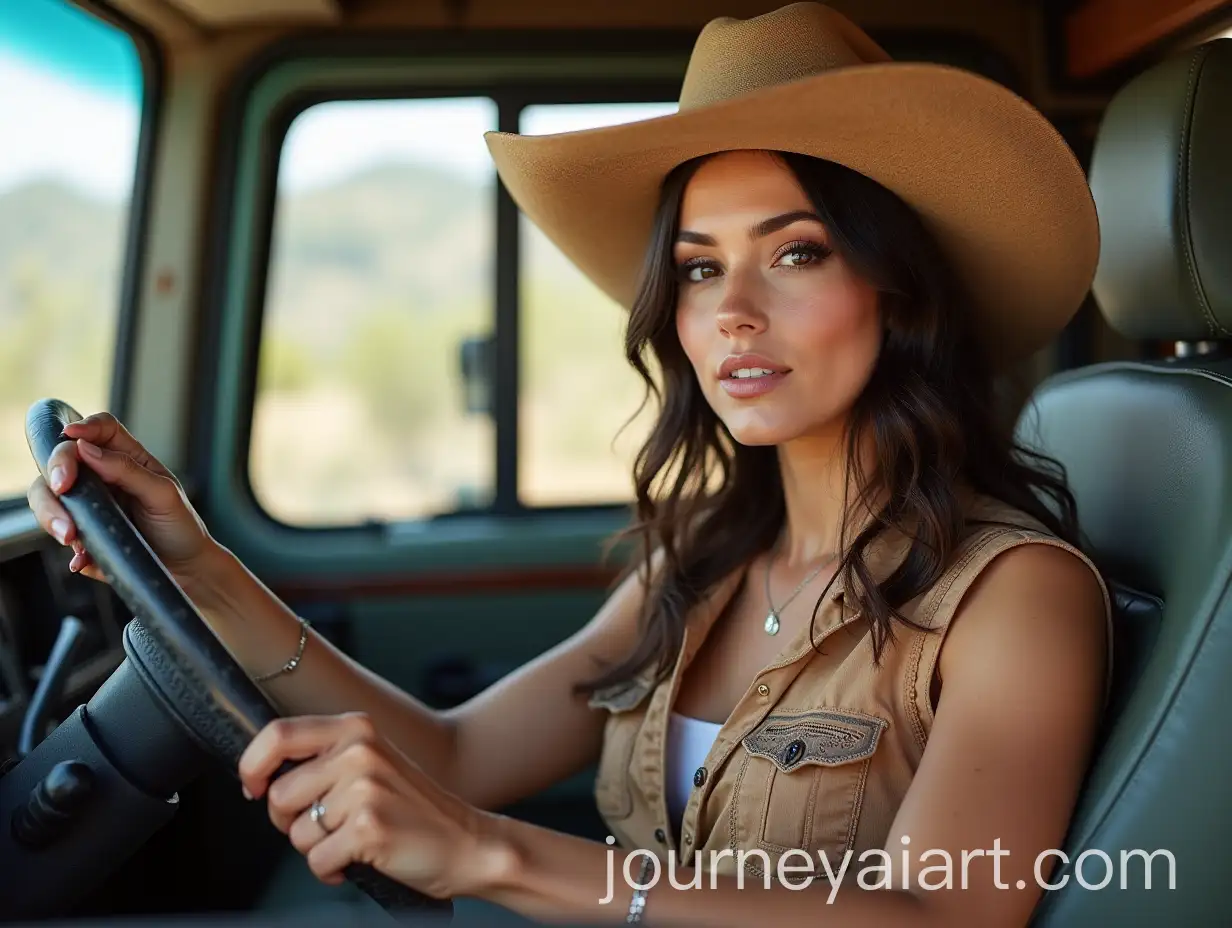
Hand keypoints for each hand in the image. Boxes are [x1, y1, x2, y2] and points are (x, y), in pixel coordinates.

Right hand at [26, 411, 218, 586]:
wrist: (184, 567)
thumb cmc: (179, 525)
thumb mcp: (163, 494)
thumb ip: (127, 470)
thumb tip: (86, 448)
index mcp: (127, 459)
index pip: (101, 430)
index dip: (84, 426)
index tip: (71, 435)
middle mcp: (102, 477)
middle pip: (62, 460)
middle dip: (55, 471)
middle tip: (62, 489)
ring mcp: (88, 504)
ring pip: (48, 495)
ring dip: (51, 513)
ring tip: (71, 536)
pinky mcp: (82, 532)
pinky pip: (60, 532)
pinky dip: (68, 546)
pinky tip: (81, 559)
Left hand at [238, 712, 504, 898]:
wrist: (467, 843)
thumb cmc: (414, 809)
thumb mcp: (372, 763)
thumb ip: (325, 758)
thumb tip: (264, 773)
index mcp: (356, 728)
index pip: (278, 734)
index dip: (253, 765)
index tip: (253, 787)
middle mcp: (359, 751)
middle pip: (280, 794)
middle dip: (290, 822)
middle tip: (326, 826)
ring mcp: (365, 788)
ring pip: (296, 833)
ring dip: (316, 848)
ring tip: (351, 841)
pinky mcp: (368, 826)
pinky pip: (317, 860)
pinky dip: (332, 870)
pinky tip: (361, 858)